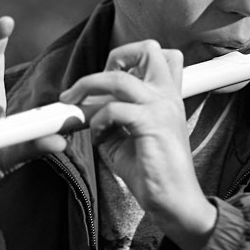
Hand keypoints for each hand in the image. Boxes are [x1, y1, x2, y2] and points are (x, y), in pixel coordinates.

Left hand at [60, 40, 216, 249]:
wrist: (174, 201)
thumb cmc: (153, 170)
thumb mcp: (129, 135)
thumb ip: (113, 114)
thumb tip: (87, 106)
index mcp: (167, 94)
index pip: (160, 54)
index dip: (129, 58)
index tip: (108, 80)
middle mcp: (167, 95)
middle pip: (147, 49)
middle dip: (116, 56)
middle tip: (97, 81)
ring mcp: (160, 106)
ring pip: (118, 77)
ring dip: (88, 85)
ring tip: (75, 103)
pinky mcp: (151, 124)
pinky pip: (113, 109)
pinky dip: (97, 121)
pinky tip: (98, 137)